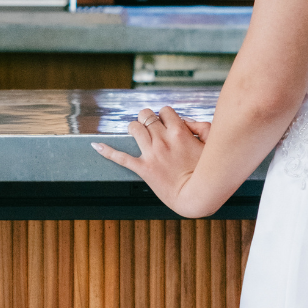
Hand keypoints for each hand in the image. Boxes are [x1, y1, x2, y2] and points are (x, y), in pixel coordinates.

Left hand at [91, 105, 208, 214]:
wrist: (197, 196)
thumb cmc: (208, 171)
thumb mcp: (211, 144)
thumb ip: (202, 127)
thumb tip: (187, 121)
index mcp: (180, 132)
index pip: (165, 111)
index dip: (165, 115)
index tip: (167, 124)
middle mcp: (163, 140)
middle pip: (147, 116)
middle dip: (148, 119)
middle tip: (151, 127)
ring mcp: (151, 154)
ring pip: (134, 128)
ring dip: (135, 128)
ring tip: (137, 133)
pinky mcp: (143, 169)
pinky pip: (120, 157)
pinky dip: (107, 151)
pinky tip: (96, 145)